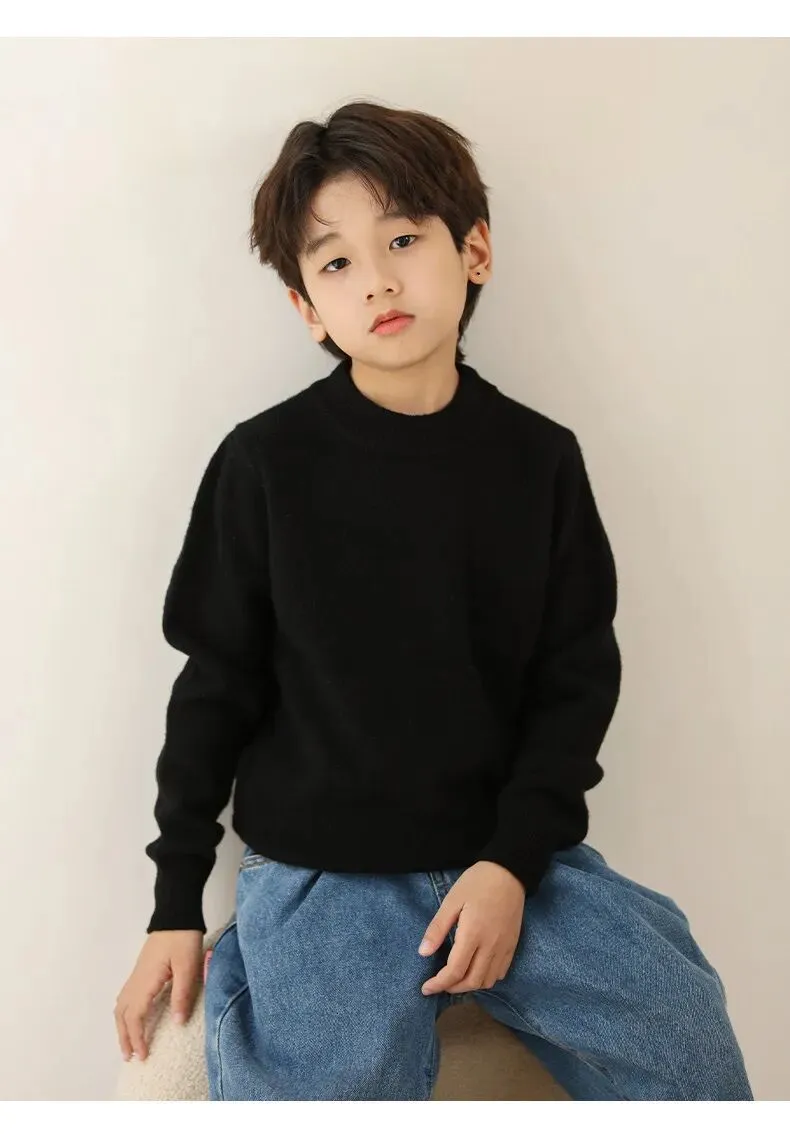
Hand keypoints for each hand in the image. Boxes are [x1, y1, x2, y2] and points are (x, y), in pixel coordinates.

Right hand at [114, 930, 203, 1060]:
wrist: (176, 913)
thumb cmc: (183, 938)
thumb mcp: (188, 966)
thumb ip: (183, 994)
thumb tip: (177, 1024)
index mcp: (146, 981)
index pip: (135, 1017)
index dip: (137, 1038)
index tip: (143, 1056)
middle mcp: (136, 980)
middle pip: (122, 1014)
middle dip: (124, 1037)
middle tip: (130, 1057)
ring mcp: (137, 974)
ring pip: (121, 1006)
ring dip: (123, 1026)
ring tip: (129, 1043)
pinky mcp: (141, 970)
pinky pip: (126, 996)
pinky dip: (125, 1013)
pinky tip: (133, 1016)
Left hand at [418, 861, 524, 995]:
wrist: (509, 872)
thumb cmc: (477, 883)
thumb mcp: (452, 900)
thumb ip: (438, 928)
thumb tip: (423, 953)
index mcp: (473, 934)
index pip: (455, 971)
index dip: (439, 984)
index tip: (426, 988)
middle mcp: (491, 946)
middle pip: (472, 981)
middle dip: (452, 988)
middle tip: (438, 984)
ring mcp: (504, 947)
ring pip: (488, 981)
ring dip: (470, 986)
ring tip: (455, 979)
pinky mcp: (513, 945)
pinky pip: (500, 972)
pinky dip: (486, 979)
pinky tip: (476, 970)